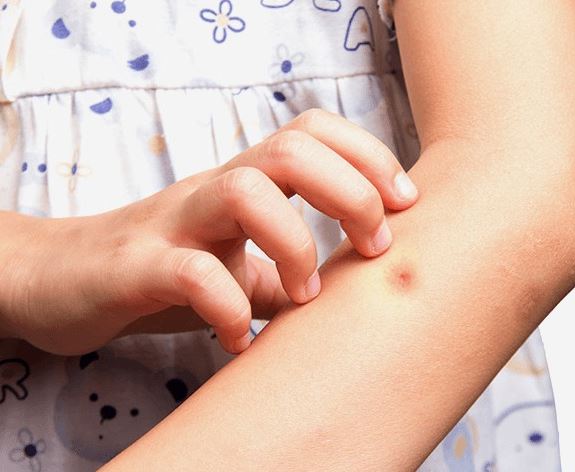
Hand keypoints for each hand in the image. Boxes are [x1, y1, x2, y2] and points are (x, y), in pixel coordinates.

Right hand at [0, 109, 418, 355]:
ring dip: (295, 243)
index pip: (313, 131)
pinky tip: (240, 340)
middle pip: (292, 148)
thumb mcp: (240, 266)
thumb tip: (355, 294)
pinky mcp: (138, 266)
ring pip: (244, 191)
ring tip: (307, 293)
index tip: (405, 204)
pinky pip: (191, 274)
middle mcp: (214, 190)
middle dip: (352, 192)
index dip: (370, 156)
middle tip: (375, 247)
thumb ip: (289, 272)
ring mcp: (175, 223)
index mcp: (245, 182)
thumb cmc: (166, 269)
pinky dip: (229, 310)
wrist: (65, 279)